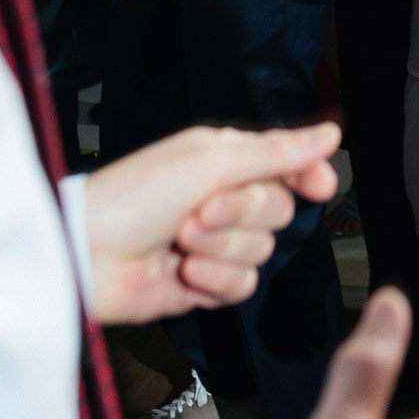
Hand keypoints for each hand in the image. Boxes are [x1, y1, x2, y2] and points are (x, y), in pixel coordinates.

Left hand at [85, 123, 340, 323]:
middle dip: (241, 213)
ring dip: (221, 248)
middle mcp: (223, 198)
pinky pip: (242, 285)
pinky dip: (215, 280)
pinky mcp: (205, 283)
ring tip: (180, 242)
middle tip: (198, 211)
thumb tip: (330, 134)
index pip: (287, 165)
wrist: (87, 254)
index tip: (319, 186)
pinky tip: (185, 274)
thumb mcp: (210, 161)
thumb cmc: (134, 196)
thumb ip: (276, 152)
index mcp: (225, 159)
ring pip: (262, 250)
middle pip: (279, 209)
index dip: (308, 175)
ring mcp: (214, 243)